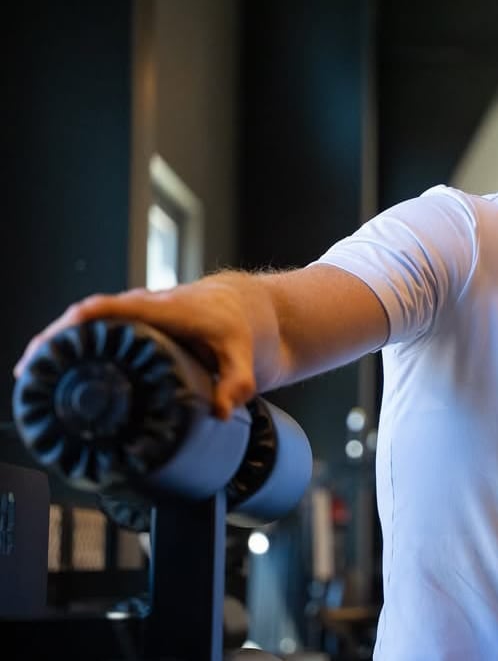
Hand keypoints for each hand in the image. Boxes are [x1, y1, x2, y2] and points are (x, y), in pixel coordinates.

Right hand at [14, 278, 261, 418]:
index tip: (58, 340)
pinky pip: (95, 326)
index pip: (120, 308)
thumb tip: (221, 413)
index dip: (86, 321)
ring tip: (30, 373)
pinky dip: (71, 342)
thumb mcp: (244, 358)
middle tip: (31, 369)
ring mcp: (136, 312)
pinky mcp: (132, 321)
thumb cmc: (238, 329)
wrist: (241, 306)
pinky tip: (50, 366)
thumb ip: (237, 385)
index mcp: (169, 310)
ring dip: (57, 341)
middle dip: (58, 337)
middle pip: (91, 314)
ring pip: (88, 320)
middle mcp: (146, 306)